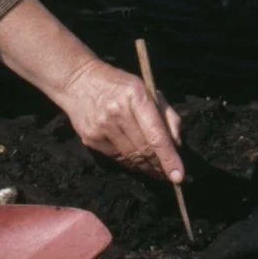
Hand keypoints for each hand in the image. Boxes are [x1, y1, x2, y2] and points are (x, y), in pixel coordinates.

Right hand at [53, 56, 186, 181]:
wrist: (78, 81)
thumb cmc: (120, 85)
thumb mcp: (148, 90)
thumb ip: (167, 115)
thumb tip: (176, 145)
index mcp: (136, 97)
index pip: (156, 134)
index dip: (168, 157)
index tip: (179, 176)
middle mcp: (117, 113)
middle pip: (144, 149)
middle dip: (160, 165)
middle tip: (170, 175)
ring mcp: (101, 127)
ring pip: (131, 157)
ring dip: (146, 167)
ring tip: (156, 171)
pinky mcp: (90, 138)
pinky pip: (116, 157)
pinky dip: (130, 162)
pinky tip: (137, 161)